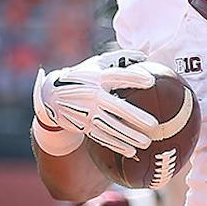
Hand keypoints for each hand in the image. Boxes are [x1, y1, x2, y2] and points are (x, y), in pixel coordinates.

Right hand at [33, 51, 160, 157]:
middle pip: (116, 107)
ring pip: (110, 126)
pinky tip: (131, 151)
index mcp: (98, 77)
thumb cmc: (83, 76)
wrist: (52, 95)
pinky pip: (102, 137)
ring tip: (146, 142)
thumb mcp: (97, 62)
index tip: (150, 81)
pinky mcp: (84, 126)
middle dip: (135, 116)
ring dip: (128, 136)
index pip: (118, 76)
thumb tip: (145, 54)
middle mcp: (93, 95)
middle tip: (153, 125)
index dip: (133, 78)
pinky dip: (116, 145)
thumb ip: (121, 57)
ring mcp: (88, 112)